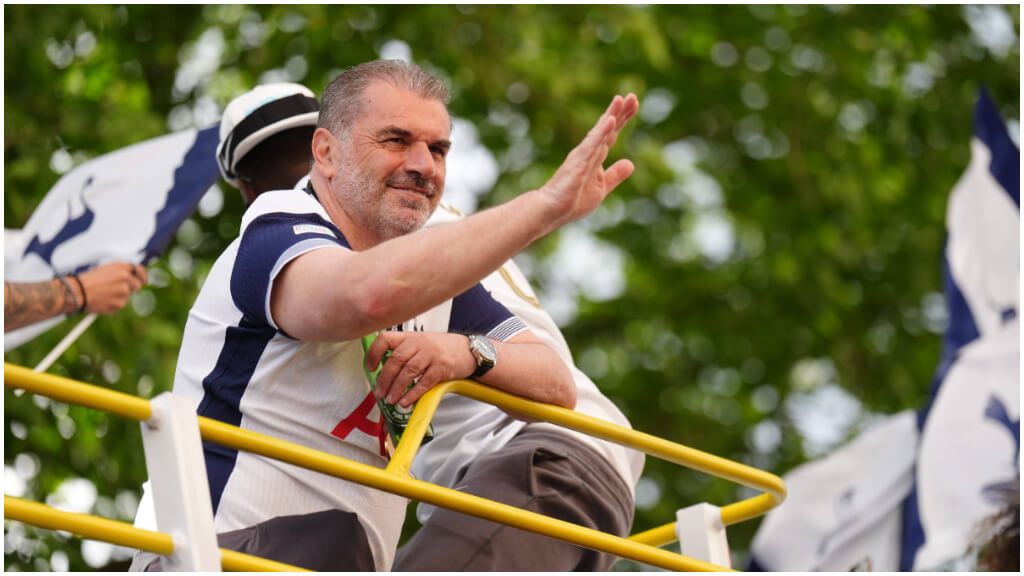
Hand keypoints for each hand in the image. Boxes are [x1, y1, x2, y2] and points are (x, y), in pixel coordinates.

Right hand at [78, 263, 146, 314]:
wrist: (77, 292)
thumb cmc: (88, 280)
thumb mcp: (105, 269)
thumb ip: (120, 272)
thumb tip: (132, 277)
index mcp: (121, 267)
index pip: (140, 270)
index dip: (143, 276)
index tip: (144, 280)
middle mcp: (126, 278)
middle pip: (138, 285)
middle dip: (131, 288)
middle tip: (117, 290)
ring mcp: (124, 291)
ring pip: (128, 295)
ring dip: (120, 296)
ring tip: (104, 293)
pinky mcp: (120, 303)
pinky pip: (121, 304)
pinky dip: (114, 303)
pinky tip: (102, 300)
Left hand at [365, 332, 476, 407]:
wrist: (469, 350)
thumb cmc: (442, 348)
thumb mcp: (422, 342)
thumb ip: (404, 352)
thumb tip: (383, 373)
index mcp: (410, 337)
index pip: (386, 339)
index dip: (374, 353)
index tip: (369, 367)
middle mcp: (420, 343)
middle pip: (396, 359)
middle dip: (384, 378)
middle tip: (379, 392)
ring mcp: (432, 355)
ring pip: (409, 371)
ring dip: (397, 388)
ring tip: (391, 399)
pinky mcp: (442, 368)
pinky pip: (424, 382)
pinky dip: (413, 393)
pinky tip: (406, 401)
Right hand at [539, 93, 638, 227]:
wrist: (551, 211)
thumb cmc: (573, 200)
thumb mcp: (602, 187)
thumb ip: (615, 174)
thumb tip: (630, 163)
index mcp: (594, 156)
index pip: (611, 133)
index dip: (623, 118)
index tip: (633, 103)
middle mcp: (588, 151)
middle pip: (607, 128)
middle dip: (620, 112)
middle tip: (633, 96)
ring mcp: (582, 155)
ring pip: (600, 132)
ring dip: (611, 115)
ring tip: (621, 100)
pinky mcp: (578, 163)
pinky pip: (592, 145)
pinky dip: (601, 132)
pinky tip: (610, 120)